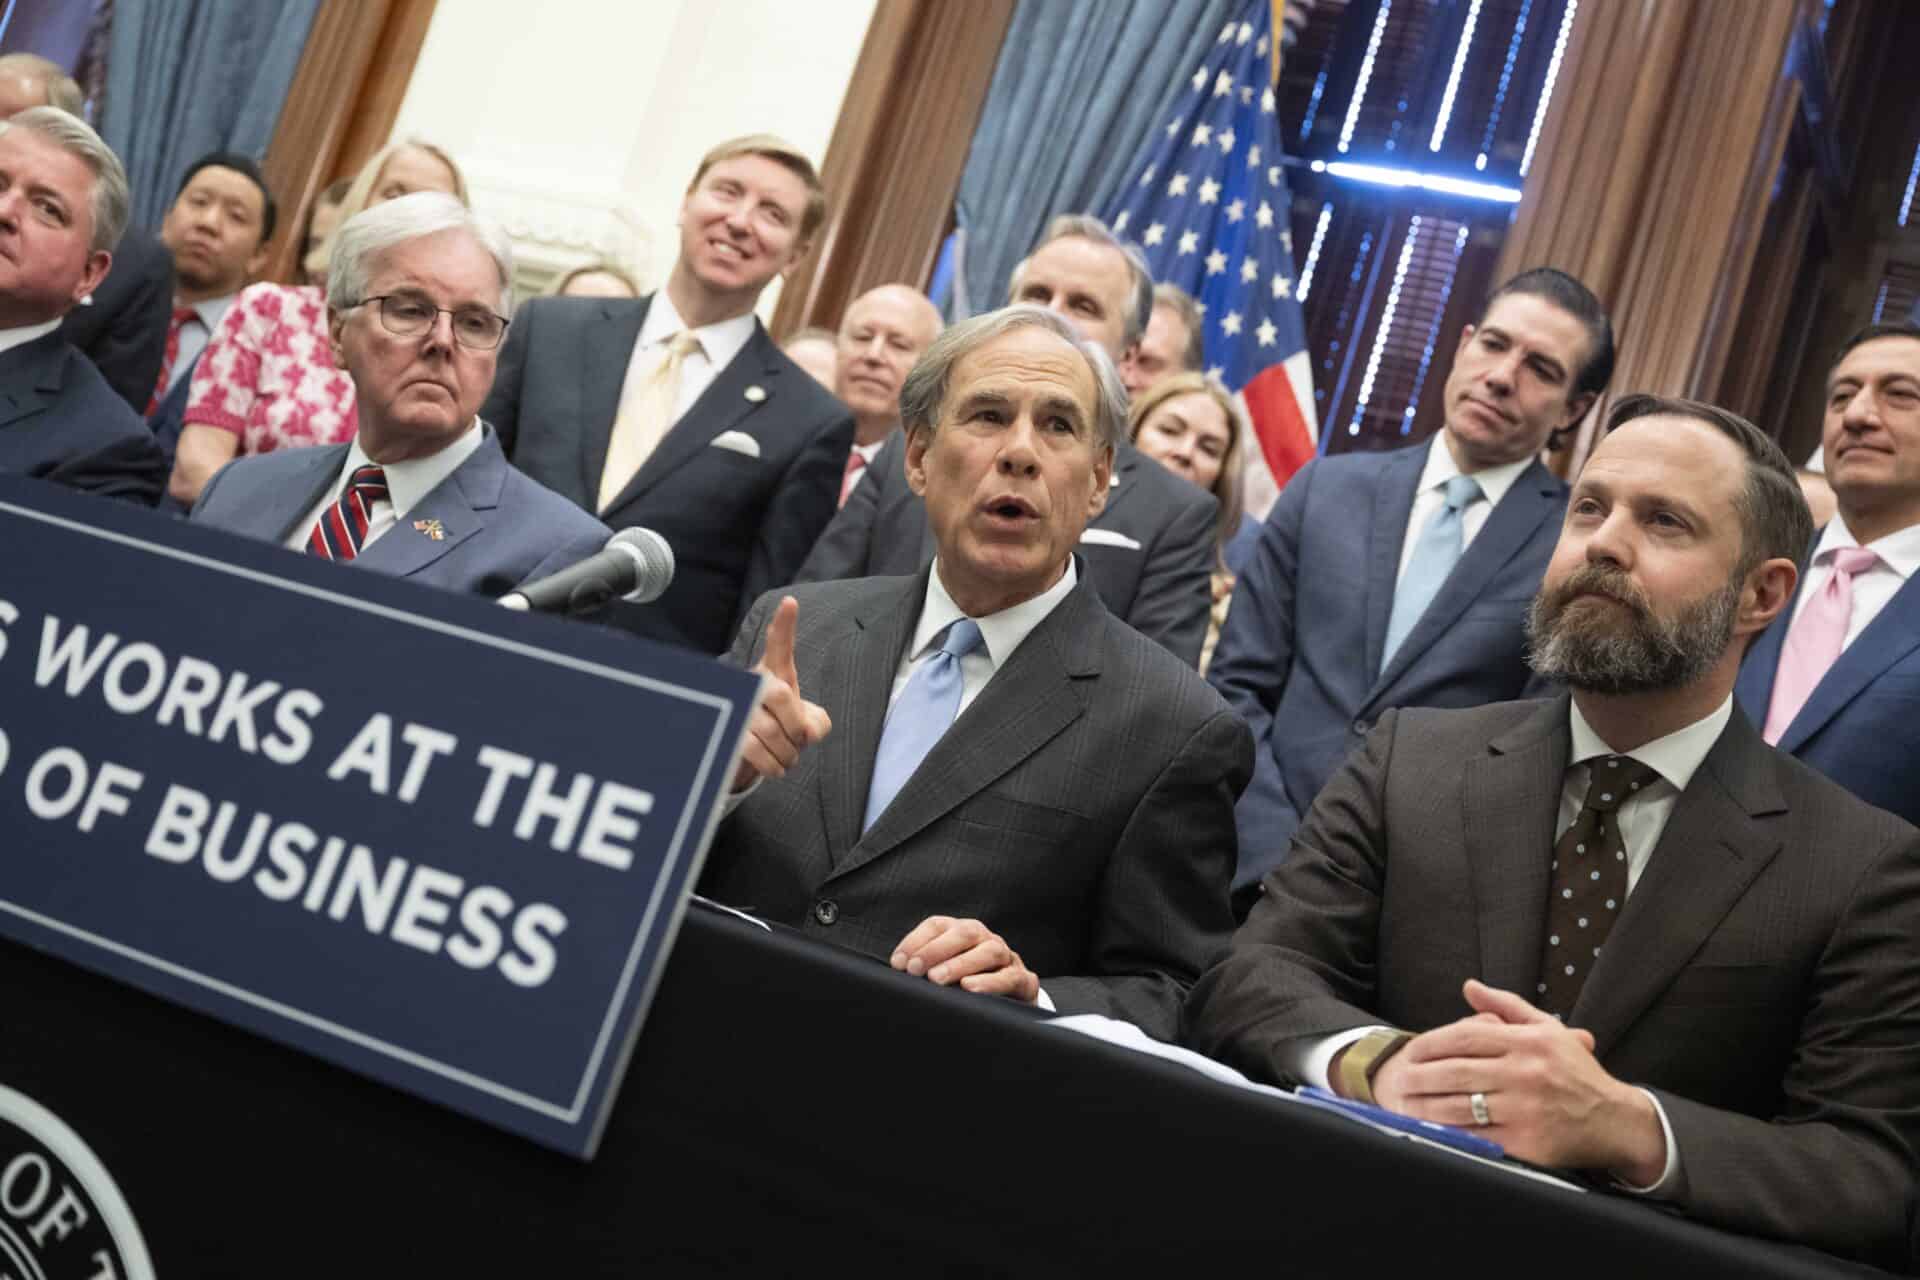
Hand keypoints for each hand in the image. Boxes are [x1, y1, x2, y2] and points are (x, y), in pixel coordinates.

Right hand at [731, 596, 832, 791]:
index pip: (780, 646)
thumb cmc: (783, 729)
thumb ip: (817, 723)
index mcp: (775, 674)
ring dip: (787, 752)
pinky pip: (754, 750)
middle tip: (798, 740)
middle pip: (781, 695)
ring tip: (787, 756)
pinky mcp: (727, 731)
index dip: (784, 625)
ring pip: (770, 729)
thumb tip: (805, 732)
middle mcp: (752, 683)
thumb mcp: (809, 724)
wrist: (750, 755)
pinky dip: (773, 765)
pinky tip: (777, 767)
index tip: (790, 603)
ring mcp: (736, 707)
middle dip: (796, 725)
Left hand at [890, 916, 1039, 1003]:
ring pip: (988, 952)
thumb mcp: (947, 974)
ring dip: (960, 964)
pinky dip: (990, 983)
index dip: (916, 941)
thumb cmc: (969, 987)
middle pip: (963, 933)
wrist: (1014, 1005)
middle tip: (916, 970)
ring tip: (937, 979)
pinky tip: (970, 989)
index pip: (938, 926)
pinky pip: (1010, 978)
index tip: (898, 963)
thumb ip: (925, 970)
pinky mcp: (1025, 981)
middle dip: (936, 950)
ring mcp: (1007, 958)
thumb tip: (898, 972)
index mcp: (963, 932)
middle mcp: (985, 939)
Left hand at [1372, 979, 1665, 1180]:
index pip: (1467, 1036)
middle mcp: (1526, 1074)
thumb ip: (1506, 1005)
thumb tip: (1468, 986)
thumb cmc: (1575, 1072)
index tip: (1409, 1050)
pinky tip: (1432, 1130)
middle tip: (1396, 1078)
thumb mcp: (1547, 1029)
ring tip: (1404, 1103)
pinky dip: (1452, 1134)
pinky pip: (1478, 1137)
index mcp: (1528, 1042)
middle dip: (1419, 1075)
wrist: (1615, 1120)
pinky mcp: (1527, 1143)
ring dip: (1425, 1106)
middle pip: (1457, 1071)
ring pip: (1461, 1106)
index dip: (1431, 1042)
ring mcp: (1526, 1110)